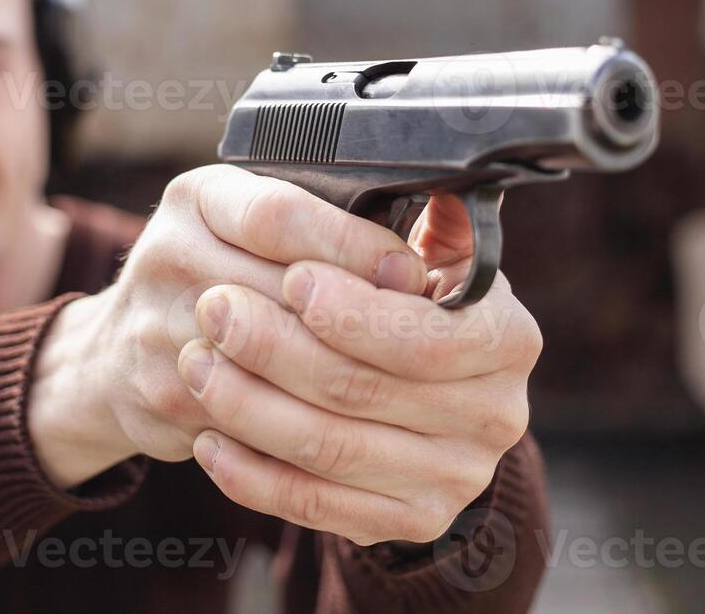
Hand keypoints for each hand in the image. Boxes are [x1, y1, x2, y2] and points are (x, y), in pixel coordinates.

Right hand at [29, 164, 428, 487]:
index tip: (412, 271)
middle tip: (428, 343)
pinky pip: (251, 419)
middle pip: (284, 291)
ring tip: (403, 388)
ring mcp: (160, 329)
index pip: (282, 215)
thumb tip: (443, 211)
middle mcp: (169, 253)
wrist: (114, 354)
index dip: (356, 247)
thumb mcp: (252, 219)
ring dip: (346, 382)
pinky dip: (306, 426)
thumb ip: (327, 214)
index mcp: (201, 197)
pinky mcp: (162, 397)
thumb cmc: (214, 276)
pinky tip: (355, 427)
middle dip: (367, 322)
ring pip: (274, 365)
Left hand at [176, 193, 541, 546]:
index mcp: (507, 340)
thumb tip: (434, 182)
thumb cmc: (403, 304)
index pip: (426, 336)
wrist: (416, 395)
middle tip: (213, 308)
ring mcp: (453, 479)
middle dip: (278, 347)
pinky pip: (315, 506)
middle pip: (365, 389)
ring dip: (250, 406)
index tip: (289, 276)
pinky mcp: (406, 521)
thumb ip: (425, 220)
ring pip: (331, 448)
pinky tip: (207, 439)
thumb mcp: (429, 251)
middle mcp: (494, 417)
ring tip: (196, 362)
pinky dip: (253, 475)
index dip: (352, 311)